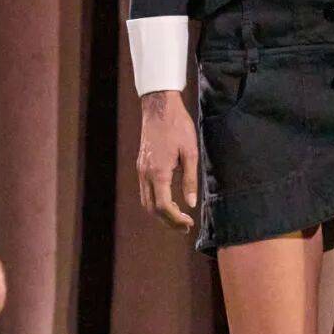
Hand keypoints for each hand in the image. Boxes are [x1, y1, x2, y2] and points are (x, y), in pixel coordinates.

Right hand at [137, 91, 198, 231]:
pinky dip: (155, 202)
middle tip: (185, 226)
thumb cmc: (178, 127)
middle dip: (168, 221)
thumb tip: (191, 203)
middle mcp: (146, 174)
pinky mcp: (141, 165)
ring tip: (179, 217)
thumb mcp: (191, 153)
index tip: (189, 223)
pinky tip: (169, 201)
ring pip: (146, 201)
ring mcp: (141, 170)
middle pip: (152, 209)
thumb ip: (190, 180)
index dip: (176, 219)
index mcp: (159, 172)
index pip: (163, 207)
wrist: (159, 107)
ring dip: (161, 213)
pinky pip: (145, 191)